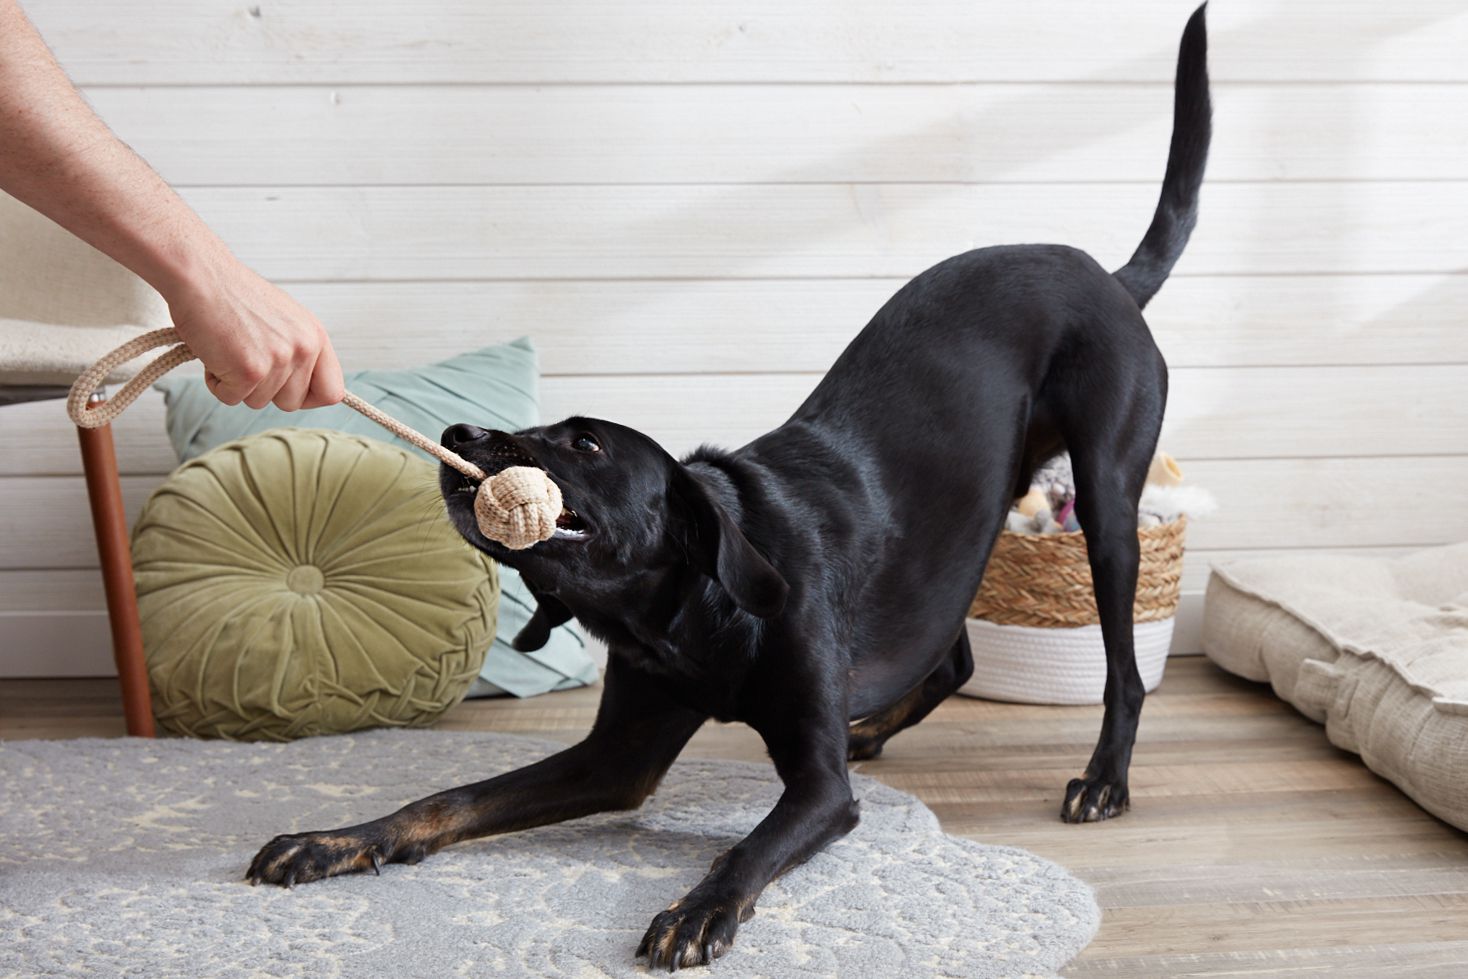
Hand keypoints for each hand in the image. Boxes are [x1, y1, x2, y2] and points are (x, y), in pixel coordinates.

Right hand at [165, 251, 343, 410]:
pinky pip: (231, 398)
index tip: (286, 391)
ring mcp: (279, 360)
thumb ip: (297, 350)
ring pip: (258, 402)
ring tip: (228, 348)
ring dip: (236, 382)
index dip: (307, 398)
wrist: (199, 275)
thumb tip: (303, 386)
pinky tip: (213, 352)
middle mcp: (304, 348)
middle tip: (244, 358)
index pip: (331, 391)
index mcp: (316, 336)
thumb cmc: (233, 294)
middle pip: (291, 403)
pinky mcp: (251, 370)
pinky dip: (215, 381)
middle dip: (264, 390)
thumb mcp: (284, 319)